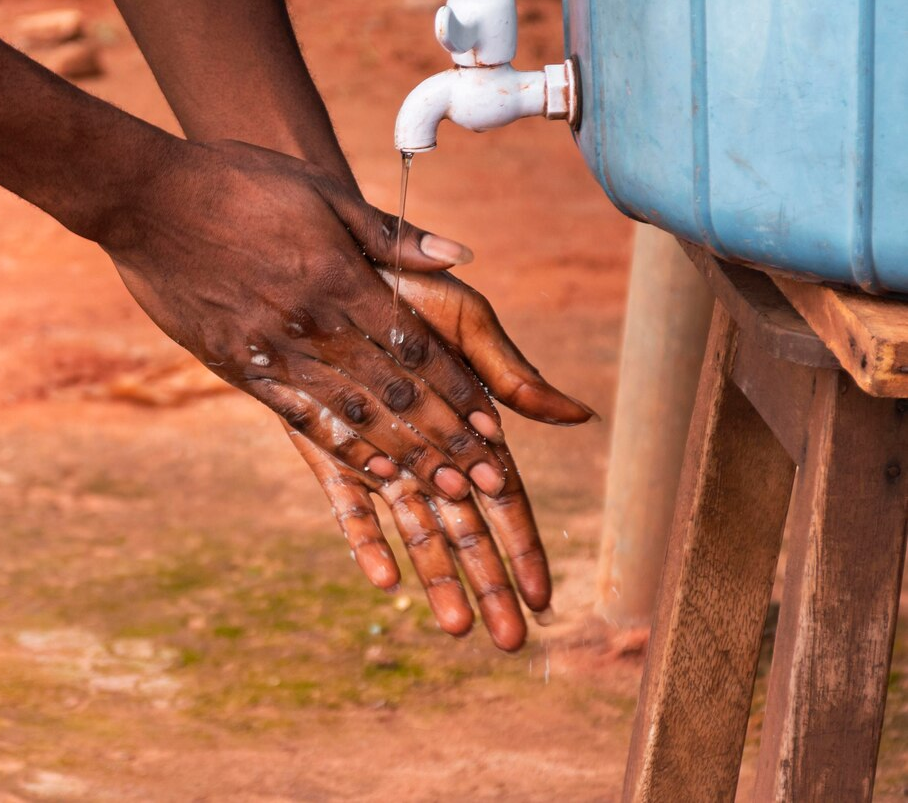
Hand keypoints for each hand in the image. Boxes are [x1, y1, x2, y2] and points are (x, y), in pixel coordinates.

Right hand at [104, 137, 528, 500]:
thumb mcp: (323, 193)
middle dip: (445, 439)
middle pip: (393, 393)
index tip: (492, 427)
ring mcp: (274, 352)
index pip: (416, 349)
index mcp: (342, 279)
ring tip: (444, 493)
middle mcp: (314, 325)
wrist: (148, 200)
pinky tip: (373, 474)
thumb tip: (458, 255)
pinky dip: (342, 448)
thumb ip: (392, 235)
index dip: (458, 391)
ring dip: (405, 456)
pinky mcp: (238, 367)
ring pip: (353, 416)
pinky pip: (299, 418)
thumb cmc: (240, 183)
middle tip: (484, 481)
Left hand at [293, 268, 595, 651]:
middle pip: (464, 527)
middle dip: (489, 583)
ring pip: (413, 528)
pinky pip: (347, 501)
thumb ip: (512, 374)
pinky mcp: (328, 447)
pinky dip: (365, 540)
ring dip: (436, 578)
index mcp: (467, 423)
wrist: (330, 267)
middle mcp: (426, 448)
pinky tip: (383, 581)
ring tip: (458, 629)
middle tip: (509, 642)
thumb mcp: (467, 322)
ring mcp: (378, 452)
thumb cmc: (410, 288)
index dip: (524, 546)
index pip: (503, 498)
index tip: (545, 597)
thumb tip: (581, 415)